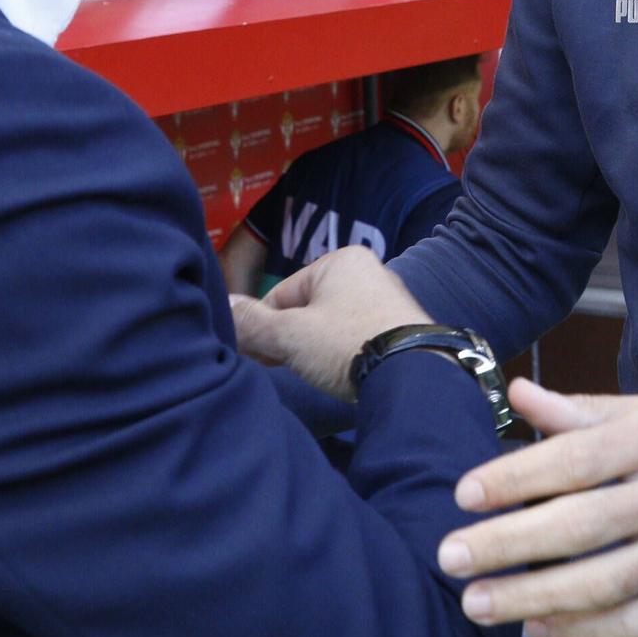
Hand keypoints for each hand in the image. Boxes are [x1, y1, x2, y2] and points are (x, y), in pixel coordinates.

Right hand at [229, 246, 430, 399]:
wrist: (414, 376)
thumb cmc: (346, 344)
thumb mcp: (291, 335)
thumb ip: (253, 323)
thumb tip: (223, 305)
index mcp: (341, 260)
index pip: (282, 293)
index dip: (263, 327)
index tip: (256, 357)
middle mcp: (369, 271)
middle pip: (309, 308)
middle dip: (291, 338)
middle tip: (282, 368)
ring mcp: (389, 300)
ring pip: (333, 324)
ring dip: (316, 347)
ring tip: (313, 373)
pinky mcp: (403, 328)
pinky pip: (358, 336)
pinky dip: (344, 353)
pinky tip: (341, 373)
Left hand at [436, 380, 637, 636]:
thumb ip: (588, 411)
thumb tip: (518, 395)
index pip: (577, 459)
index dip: (516, 477)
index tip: (464, 494)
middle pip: (581, 525)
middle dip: (508, 545)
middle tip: (451, 557)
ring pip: (605, 582)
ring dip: (535, 598)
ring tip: (479, 603)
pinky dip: (587, 631)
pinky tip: (541, 629)